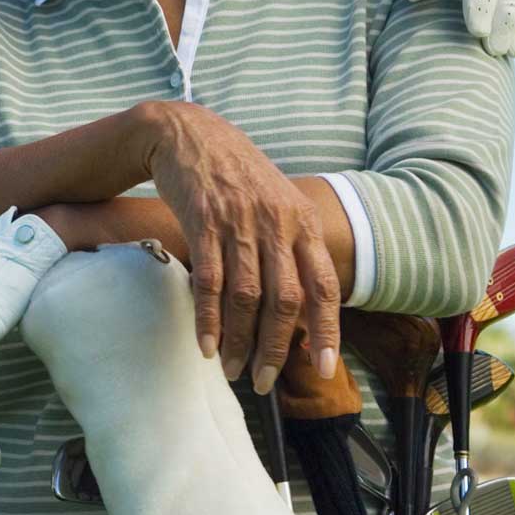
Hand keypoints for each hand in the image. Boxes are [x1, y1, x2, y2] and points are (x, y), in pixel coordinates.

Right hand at [140, 103, 340, 394]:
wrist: (188, 133)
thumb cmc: (236, 175)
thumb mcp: (278, 201)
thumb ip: (292, 246)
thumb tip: (301, 306)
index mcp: (302, 222)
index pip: (324, 285)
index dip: (326, 331)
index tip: (323, 370)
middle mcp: (277, 223)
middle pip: (286, 299)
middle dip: (276, 348)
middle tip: (265, 381)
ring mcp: (240, 221)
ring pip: (247, 296)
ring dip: (241, 340)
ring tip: (233, 370)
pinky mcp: (204, 220)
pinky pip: (210, 279)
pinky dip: (209, 317)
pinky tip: (207, 344)